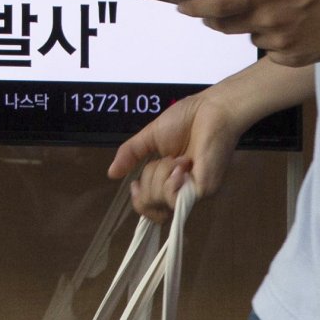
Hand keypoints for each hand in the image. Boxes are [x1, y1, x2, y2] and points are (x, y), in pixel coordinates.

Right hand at [107, 89, 242, 222]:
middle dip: (148, 179)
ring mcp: (193, 192)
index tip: (135, 183)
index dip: (139, 200)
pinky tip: (182, 164)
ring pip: (161, 202)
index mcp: (170, 181)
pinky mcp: (204, 190)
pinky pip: (174, 198)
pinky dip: (171, 181)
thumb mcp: (149, 138)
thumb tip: (111, 173)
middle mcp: (182, 191)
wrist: (208, 111)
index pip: (151, 208)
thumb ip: (130, 155)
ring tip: (179, 158)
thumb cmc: (184, 121)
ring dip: (161, 174)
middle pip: (150, 206)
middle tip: (164, 160)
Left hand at [176, 0, 319, 66]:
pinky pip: (271, 51)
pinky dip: (274, 40)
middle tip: (226, 8)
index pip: (218, 6)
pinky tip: (295, 28)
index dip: (196, 9)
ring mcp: (282, 43)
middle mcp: (270, 21)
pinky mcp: (294, 58)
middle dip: (218, 18)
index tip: (182, 8)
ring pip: (251, 37)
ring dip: (254, 27)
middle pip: (226, 26)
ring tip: (282, 12)